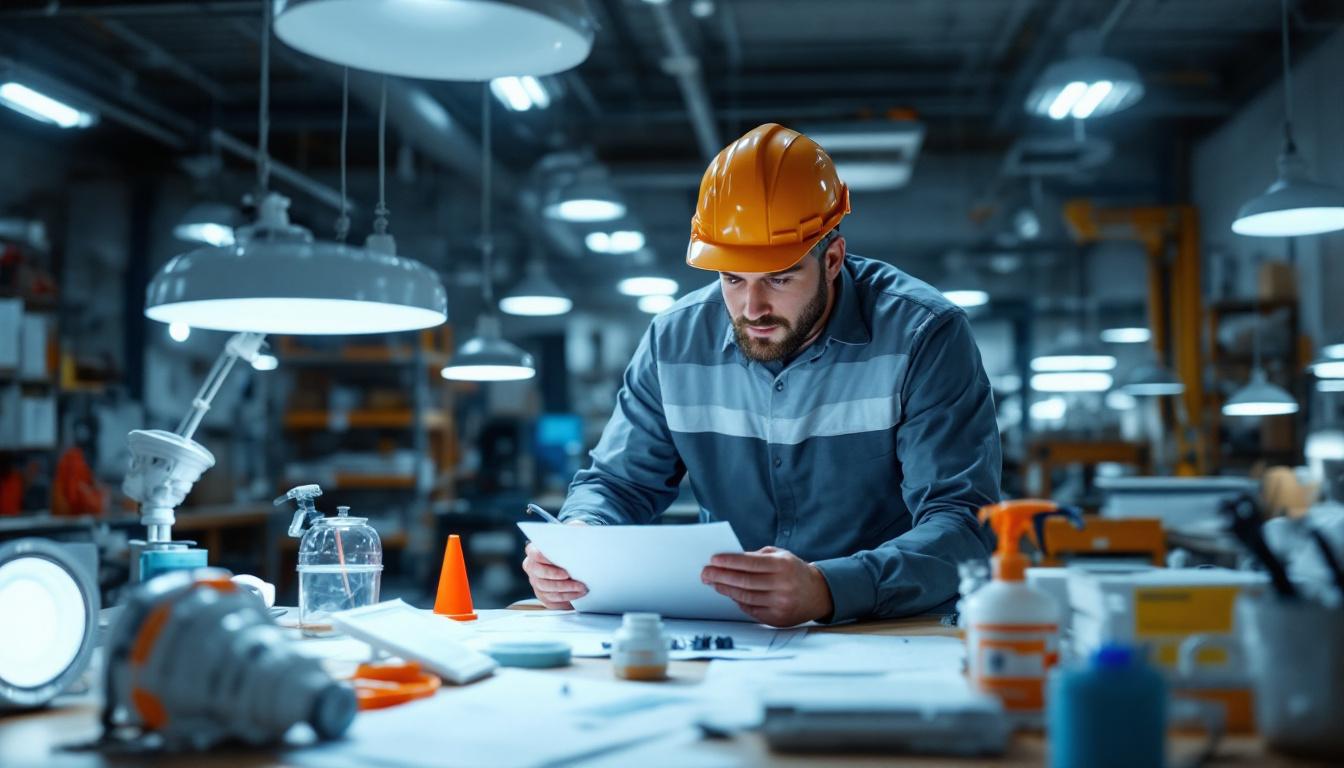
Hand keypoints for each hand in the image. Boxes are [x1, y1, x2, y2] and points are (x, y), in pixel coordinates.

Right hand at [522, 526, 588, 608]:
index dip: (547, 561)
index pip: (535, 555)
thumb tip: (578, 532)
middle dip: (559, 581)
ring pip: (548, 591)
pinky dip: (566, 599)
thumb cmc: (570, 543)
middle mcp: (532, 568)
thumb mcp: (573, 531)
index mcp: (534, 550)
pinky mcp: (544, 595)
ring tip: (582, 588)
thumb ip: (573, 529)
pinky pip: (553, 601)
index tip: (563, 567)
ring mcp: (536, 583)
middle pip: (541, 577)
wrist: (572, 557)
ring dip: (567, 591)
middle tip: (575, 581)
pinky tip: (578, 594)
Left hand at [700, 546, 834, 626]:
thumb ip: (757, 556)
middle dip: (721, 576)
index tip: (713, 559)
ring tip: (714, 583)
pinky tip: (730, 594)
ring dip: (726, 590)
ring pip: (745, 597)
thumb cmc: (794, 571)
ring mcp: (780, 604)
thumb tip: (729, 560)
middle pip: (744, 582)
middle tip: (706, 573)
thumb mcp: (780, 556)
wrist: (818, 594)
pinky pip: (751, 610)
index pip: (750, 563)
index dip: (730, 561)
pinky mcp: (777, 619)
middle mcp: (783, 586)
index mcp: (783, 566)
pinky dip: (738, 601)